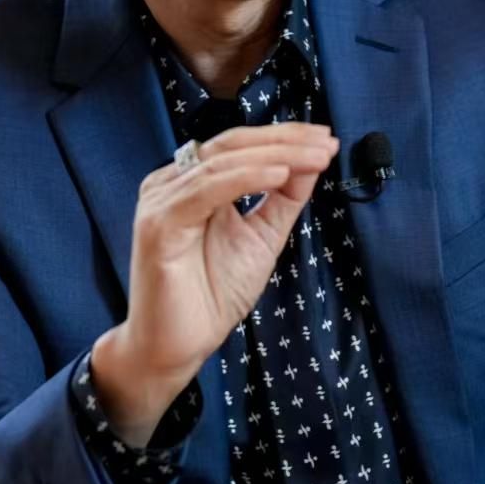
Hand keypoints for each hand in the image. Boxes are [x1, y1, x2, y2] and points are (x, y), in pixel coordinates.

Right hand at [92, 120, 338, 444]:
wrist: (177, 347)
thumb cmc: (212, 294)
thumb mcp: (262, 237)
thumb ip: (283, 199)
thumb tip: (312, 161)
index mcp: (192, 183)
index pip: (240, 145)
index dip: (284, 136)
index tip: (325, 139)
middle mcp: (171, 183)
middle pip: (232, 144)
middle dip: (285, 139)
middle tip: (325, 142)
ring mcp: (161, 200)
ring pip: (223, 161)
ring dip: (275, 155)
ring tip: (314, 157)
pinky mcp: (159, 223)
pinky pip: (207, 189)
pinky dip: (246, 178)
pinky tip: (280, 175)